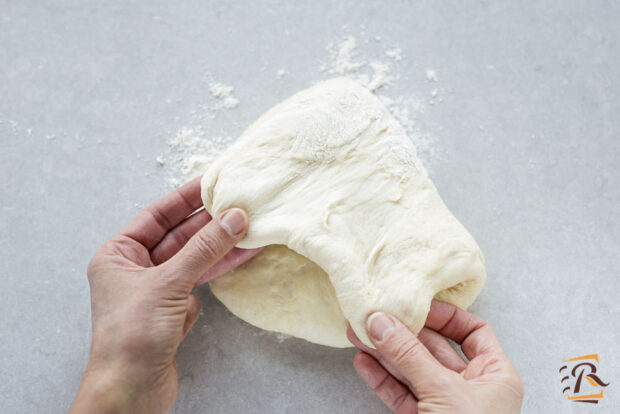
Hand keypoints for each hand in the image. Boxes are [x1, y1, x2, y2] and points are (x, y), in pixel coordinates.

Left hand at [70, 178, 260, 413]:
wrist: (131, 391)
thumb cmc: (132, 336)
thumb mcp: (168, 283)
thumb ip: (204, 249)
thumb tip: (233, 218)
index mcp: (118, 255)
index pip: (157, 216)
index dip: (185, 198)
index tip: (211, 182)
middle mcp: (135, 270)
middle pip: (179, 237)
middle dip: (210, 224)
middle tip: (240, 206)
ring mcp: (156, 291)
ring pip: (193, 260)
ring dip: (221, 247)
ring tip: (250, 230)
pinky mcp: (173, 312)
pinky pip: (199, 282)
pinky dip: (219, 271)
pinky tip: (240, 257)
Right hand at [348, 301, 523, 413]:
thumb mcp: (444, 392)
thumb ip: (410, 355)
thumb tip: (382, 321)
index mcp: (495, 376)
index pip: (473, 331)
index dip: (444, 316)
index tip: (415, 304)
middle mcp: (472, 389)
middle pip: (434, 349)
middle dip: (402, 333)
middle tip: (375, 316)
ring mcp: (445, 408)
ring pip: (411, 371)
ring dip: (384, 353)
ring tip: (359, 334)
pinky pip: (400, 395)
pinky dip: (381, 378)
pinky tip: (365, 362)